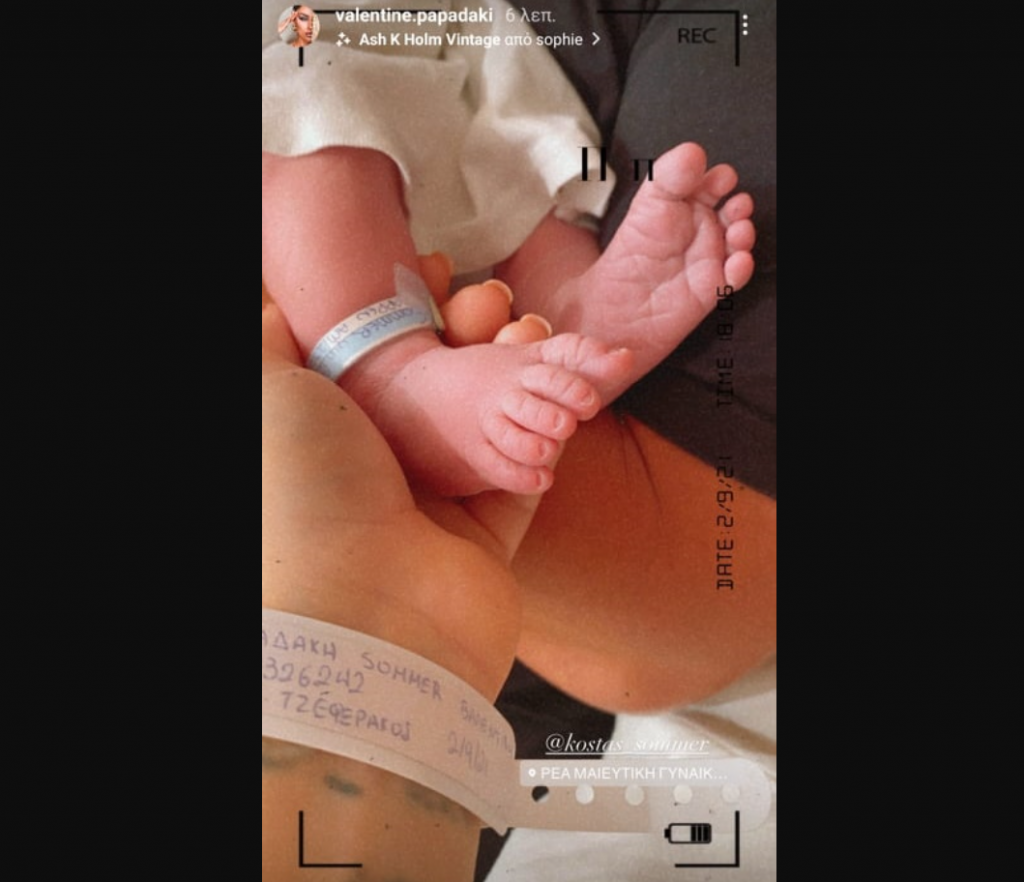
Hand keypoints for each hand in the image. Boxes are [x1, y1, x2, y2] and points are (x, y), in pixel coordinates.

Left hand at [262, 295, 535, 699]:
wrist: (362, 612)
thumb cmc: (302, 494)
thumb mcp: (266, 394)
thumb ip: (272, 342)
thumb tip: (274, 304)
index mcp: (326, 437)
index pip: (373, 358)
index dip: (406, 314)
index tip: (431, 276)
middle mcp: (376, 472)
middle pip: (434, 386)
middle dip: (464, 336)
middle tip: (486, 303)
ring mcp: (431, 508)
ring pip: (483, 424)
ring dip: (513, 375)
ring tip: (528, 334)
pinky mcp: (483, 540)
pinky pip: (520, 475)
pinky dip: (541, 434)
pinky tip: (555, 391)